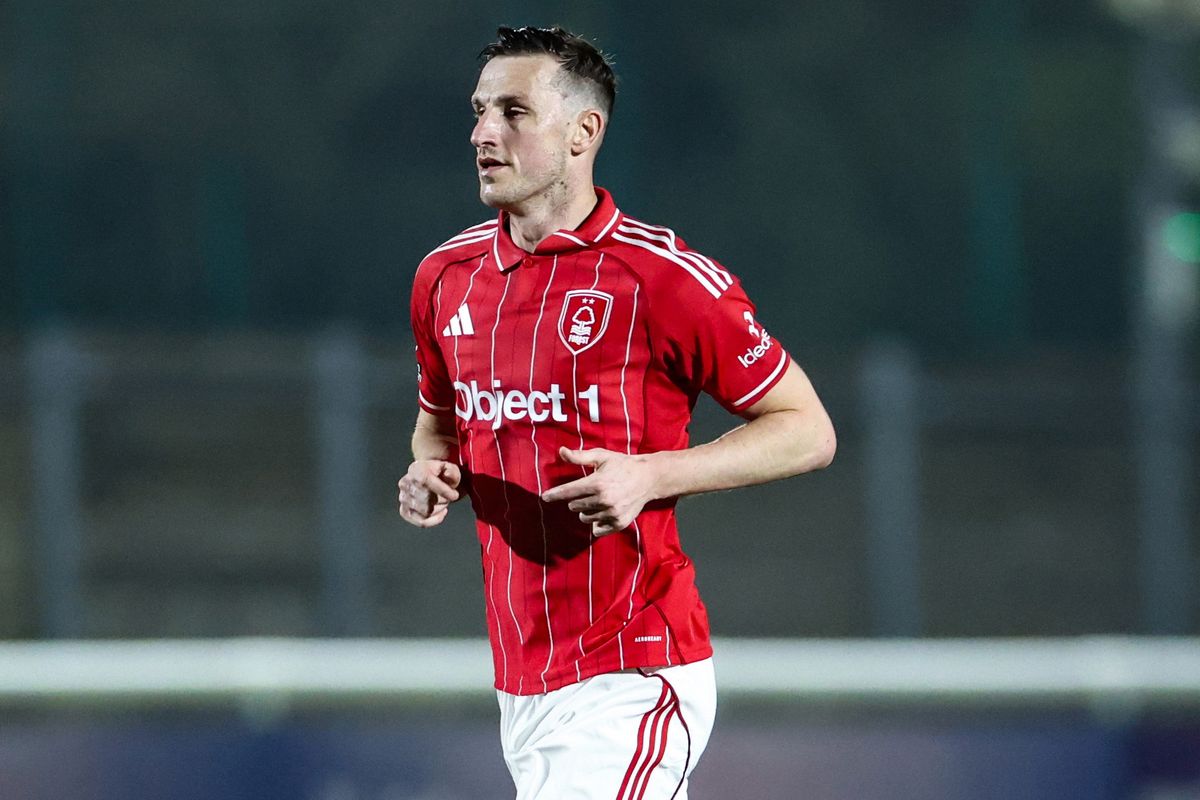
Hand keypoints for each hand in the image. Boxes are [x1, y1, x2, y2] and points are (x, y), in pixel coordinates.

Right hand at [398, 460, 462, 527]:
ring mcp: (403, 499)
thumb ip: (452, 471)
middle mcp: (406, 484)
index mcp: (415, 470)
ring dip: (439, 509)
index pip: (426, 481)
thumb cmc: (439, 473)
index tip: (454, 495)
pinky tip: (441, 512)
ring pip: (425, 512)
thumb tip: (448, 475)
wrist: (428, 477)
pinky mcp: (404, 511)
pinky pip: (421, 522)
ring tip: (443, 502)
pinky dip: (434, 520)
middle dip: (443, 500)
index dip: (443, 491)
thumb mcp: (449, 467)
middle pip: (427, 499)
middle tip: (448, 497)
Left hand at [540, 447, 657, 535]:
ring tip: (599, 500)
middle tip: (590, 491)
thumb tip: (561, 451)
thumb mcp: (601, 456)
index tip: (544, 497)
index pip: (568, 492)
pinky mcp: (619, 523)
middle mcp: (604, 500)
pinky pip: (597, 530)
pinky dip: (597, 523)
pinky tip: (603, 513)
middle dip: (577, 500)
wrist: (648, 478)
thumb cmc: (622, 465)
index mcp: (597, 483)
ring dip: (587, 511)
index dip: (554, 495)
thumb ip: (579, 456)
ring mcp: (612, 513)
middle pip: (575, 507)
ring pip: (585, 518)